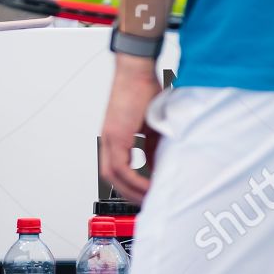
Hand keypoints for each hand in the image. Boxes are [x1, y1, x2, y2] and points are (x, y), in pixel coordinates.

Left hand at [99, 63, 162, 204]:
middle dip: (130, 194)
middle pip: (112, 178)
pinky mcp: (116, 135)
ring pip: (114, 176)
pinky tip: (148, 186)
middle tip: (147, 204)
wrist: (136, 69)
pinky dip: (135, 180)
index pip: (118, 170)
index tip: (145, 195)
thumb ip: (155, 143)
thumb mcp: (153, 123)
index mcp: (116, 137)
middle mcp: (108, 139)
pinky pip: (121, 167)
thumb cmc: (144, 89)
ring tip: (150, 199)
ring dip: (132, 191)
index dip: (130, 185)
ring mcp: (110, 138)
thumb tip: (164, 160)